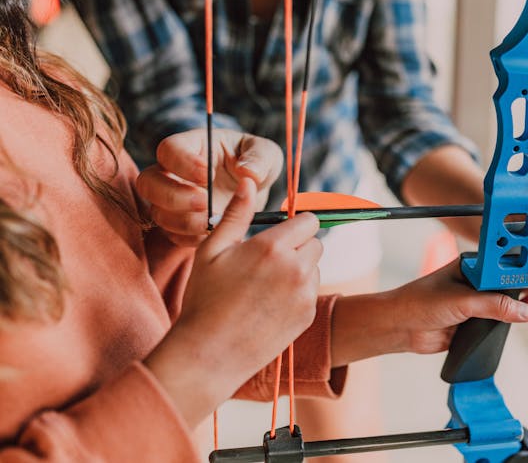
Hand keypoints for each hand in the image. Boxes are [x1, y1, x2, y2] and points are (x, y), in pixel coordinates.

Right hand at [136, 129, 282, 245]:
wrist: (256, 193)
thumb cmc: (258, 164)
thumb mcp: (267, 154)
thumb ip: (260, 158)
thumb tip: (247, 173)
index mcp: (193, 146)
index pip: (169, 149)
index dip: (182, 163)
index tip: (208, 175)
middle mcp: (174, 173)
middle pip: (148, 182)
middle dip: (173, 196)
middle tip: (206, 203)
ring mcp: (172, 201)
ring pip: (157, 213)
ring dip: (183, 221)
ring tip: (214, 222)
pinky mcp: (179, 225)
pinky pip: (172, 235)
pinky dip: (191, 239)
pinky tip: (213, 235)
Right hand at [145, 178, 321, 426]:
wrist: (210, 353)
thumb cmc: (204, 299)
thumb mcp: (212, 250)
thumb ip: (237, 213)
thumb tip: (248, 181)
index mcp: (273, 247)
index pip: (309, 220)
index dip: (295, 224)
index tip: (281, 233)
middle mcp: (296, 269)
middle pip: (316, 242)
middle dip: (298, 246)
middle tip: (268, 261)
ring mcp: (305, 294)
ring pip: (315, 267)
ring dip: (299, 269)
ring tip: (266, 285)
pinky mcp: (308, 316)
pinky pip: (312, 292)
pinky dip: (298, 293)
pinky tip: (270, 304)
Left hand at [330, 261, 527, 365]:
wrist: (401, 327)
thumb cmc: (421, 302)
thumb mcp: (459, 301)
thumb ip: (492, 305)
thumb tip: (526, 311)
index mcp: (477, 263)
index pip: (511, 258)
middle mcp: (485, 278)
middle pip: (520, 279)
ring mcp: (485, 299)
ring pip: (518, 300)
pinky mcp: (483, 319)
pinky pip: (508, 319)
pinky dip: (521, 320)